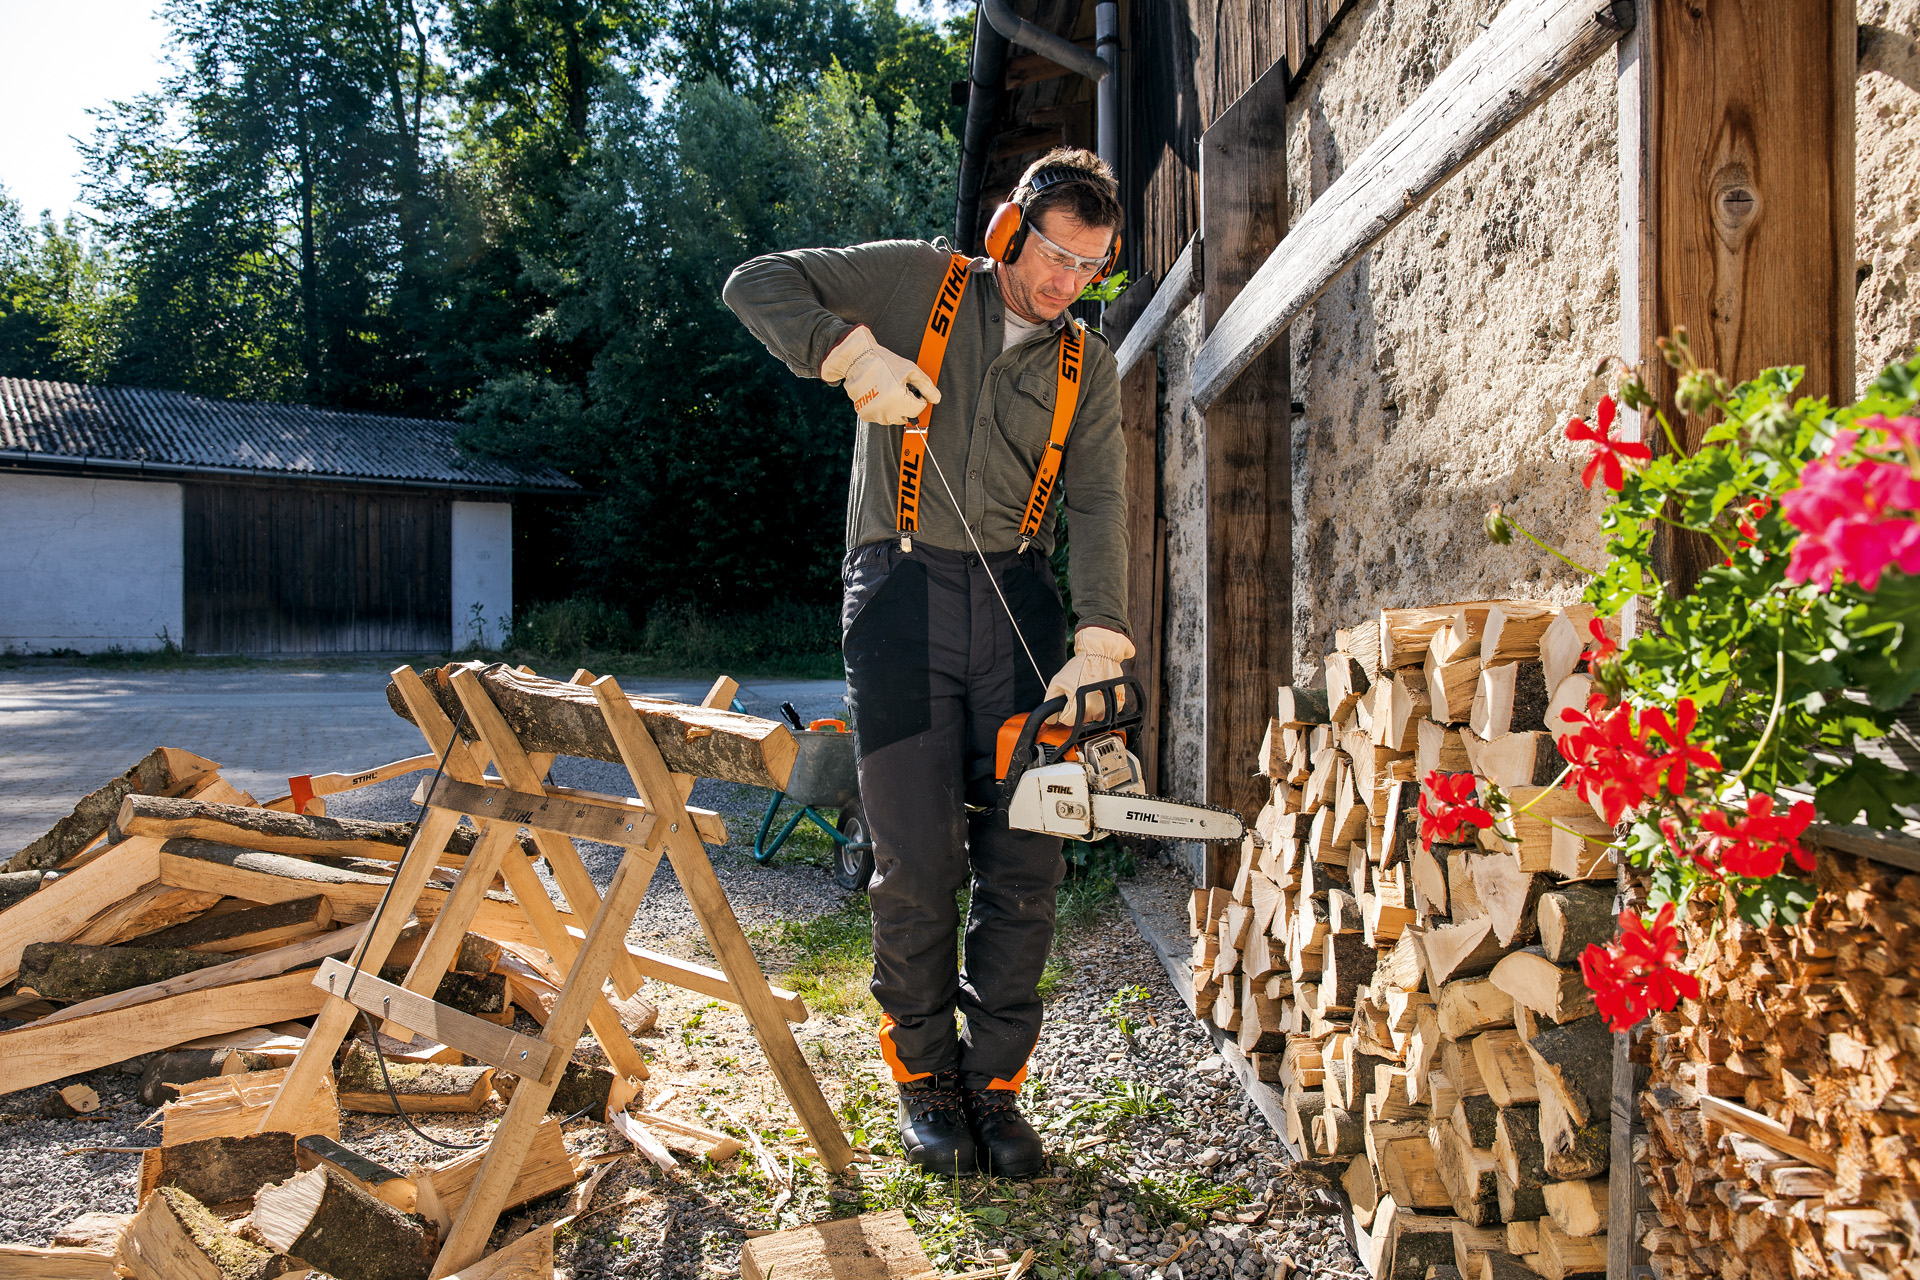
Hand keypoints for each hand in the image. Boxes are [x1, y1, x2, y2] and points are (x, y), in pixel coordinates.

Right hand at [820, 325, 940, 425]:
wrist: (857, 359)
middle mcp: (886, 411)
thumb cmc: (884, 362)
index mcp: (899, 401)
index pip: (918, 408)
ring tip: (887, 389)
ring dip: (895, 407)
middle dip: (906, 403)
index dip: (917, 396)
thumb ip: (927, 386)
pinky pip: (881, 416)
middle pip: (907, 416)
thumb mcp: (911, 370)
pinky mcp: (865, 414)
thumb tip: (936, 399)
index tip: (908, 387)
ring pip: (894, 418)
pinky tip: (878, 393)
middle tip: (897, 387)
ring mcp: (874, 414)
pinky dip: (882, 408)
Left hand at [1045, 626, 1135, 724]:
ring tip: (1088, 688)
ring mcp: (1107, 708)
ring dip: (1089, 705)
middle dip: (1076, 706)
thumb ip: (1050, 702)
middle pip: (1080, 719)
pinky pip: (1104, 709)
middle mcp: (1095, 711)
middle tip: (1077, 689)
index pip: (1067, 720)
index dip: (1064, 709)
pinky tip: (1097, 690)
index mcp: (1079, 708)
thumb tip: (1050, 719)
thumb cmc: (1080, 666)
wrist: (1100, 654)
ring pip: (1093, 715)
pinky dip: (1100, 702)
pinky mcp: (1118, 703)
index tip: (1067, 698)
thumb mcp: (1058, 682)